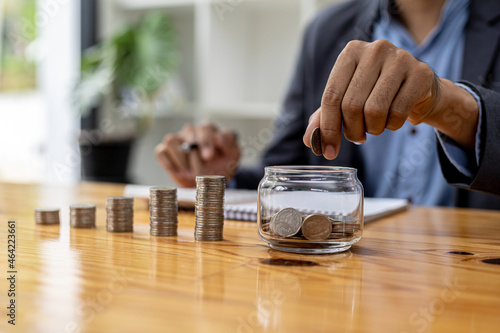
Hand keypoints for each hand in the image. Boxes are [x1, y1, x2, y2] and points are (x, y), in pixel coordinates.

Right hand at [155, 122, 240, 187]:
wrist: (210, 182)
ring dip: (180, 158)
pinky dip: (168, 162)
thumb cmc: (222, 165)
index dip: (206, 141)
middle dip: (194, 154)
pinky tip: (178, 172)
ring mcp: (177, 141)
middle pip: (188, 132)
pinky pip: (161, 152)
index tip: (208, 156)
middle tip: (199, 170)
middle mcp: (191, 132)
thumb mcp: (232, 155)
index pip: (205, 128)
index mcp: (208, 130)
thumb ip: (230, 143)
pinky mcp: (165, 151)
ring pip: (171, 140)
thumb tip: (219, 136)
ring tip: (189, 172)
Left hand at [303, 39, 477, 158]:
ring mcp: (400, 59)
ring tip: (375, 126)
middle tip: (357, 137)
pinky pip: (398, 113)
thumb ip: (325, 117)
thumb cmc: (375, 93)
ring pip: (374, 110)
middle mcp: (374, 50)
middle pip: (351, 105)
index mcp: (350, 52)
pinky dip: (392, 125)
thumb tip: (310, 140)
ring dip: (373, 129)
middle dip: (352, 130)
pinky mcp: (420, 74)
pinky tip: (392, 119)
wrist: (418, 89)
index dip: (327, 128)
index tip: (328, 150)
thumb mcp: (346, 99)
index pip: (331, 96)